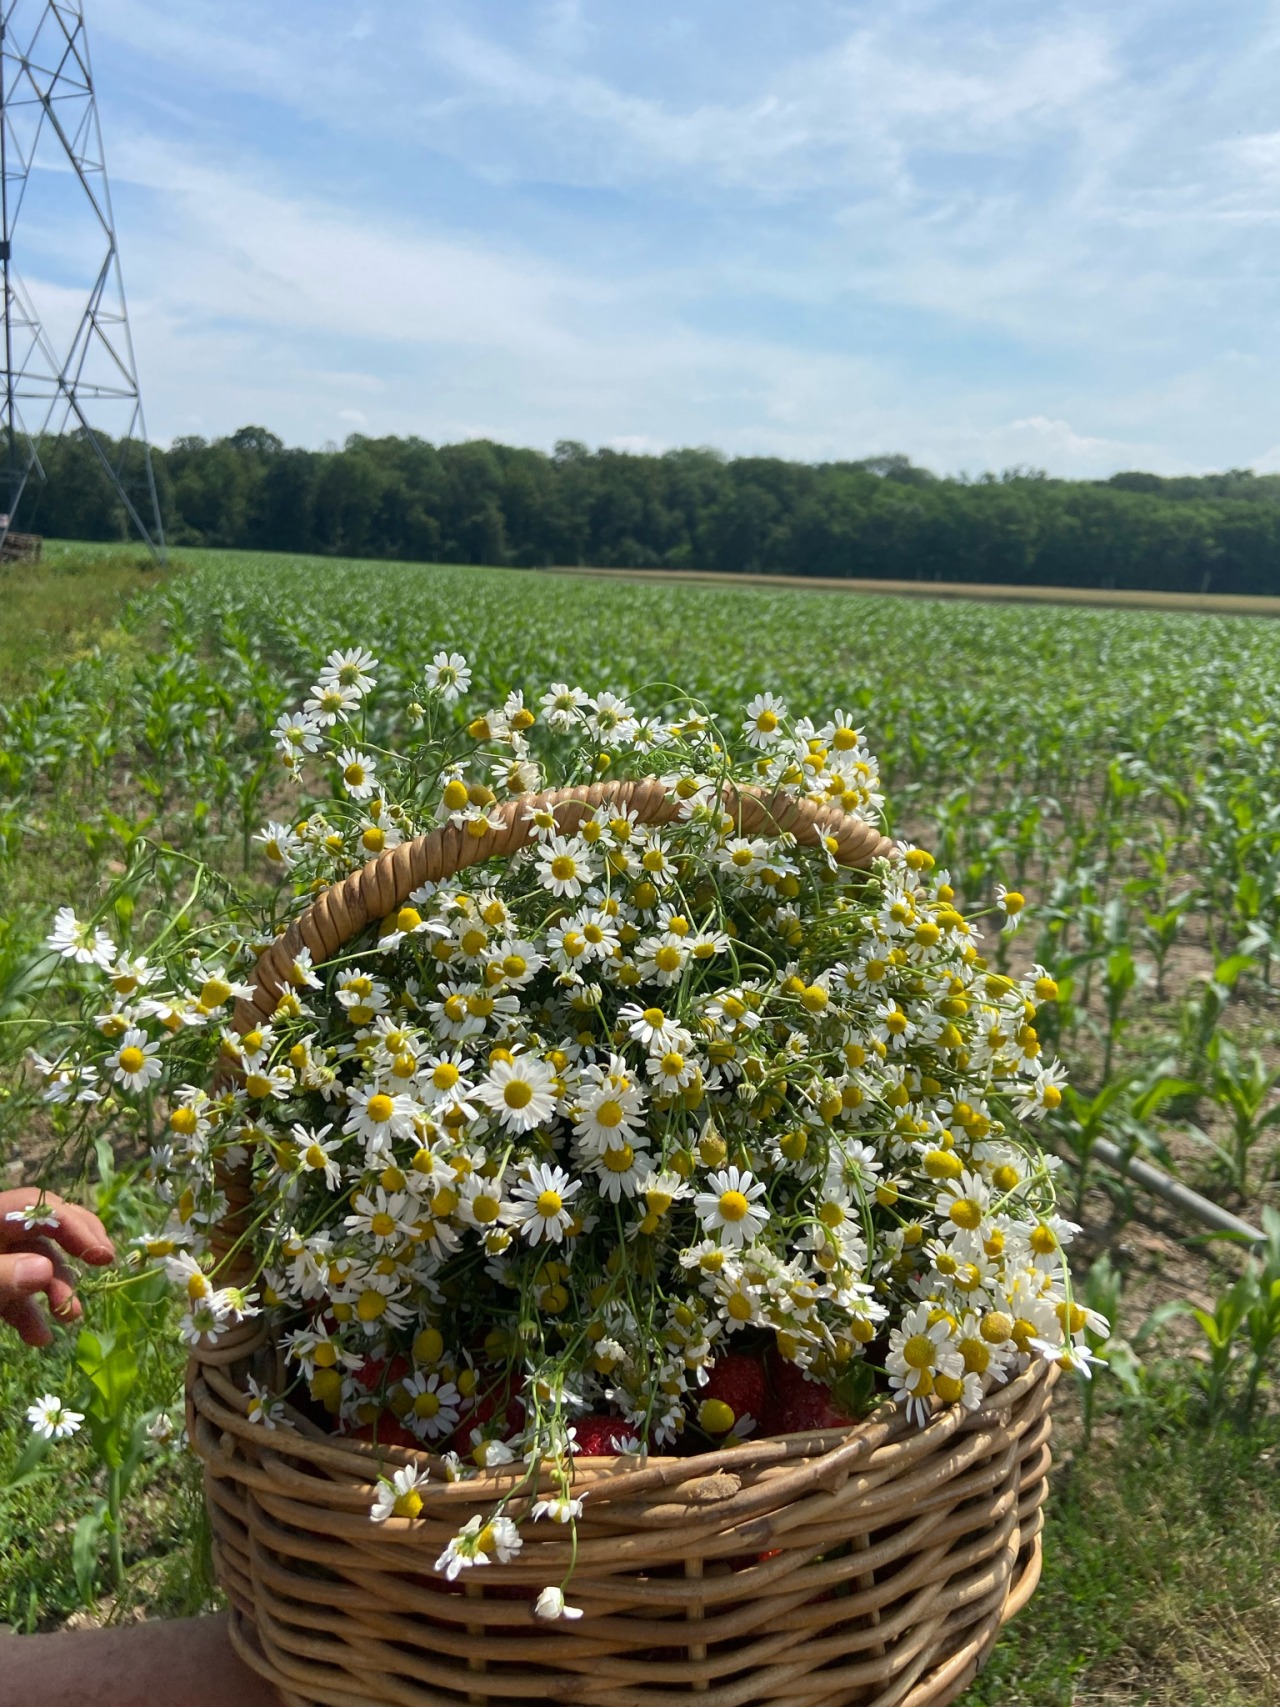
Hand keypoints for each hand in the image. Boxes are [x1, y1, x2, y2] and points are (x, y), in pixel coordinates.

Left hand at [0, 1187, 114, 1346]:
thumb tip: (45, 1270)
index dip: (75, 1226)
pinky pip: (16, 1292)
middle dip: (76, 1249)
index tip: (103, 1256)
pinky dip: (30, 1313)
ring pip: (35, 1265)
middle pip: (46, 1229)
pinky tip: (39, 1337)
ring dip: (57, 1290)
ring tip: (70, 1316)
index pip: (40, 1207)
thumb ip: (2, 1275)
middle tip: (106, 1264)